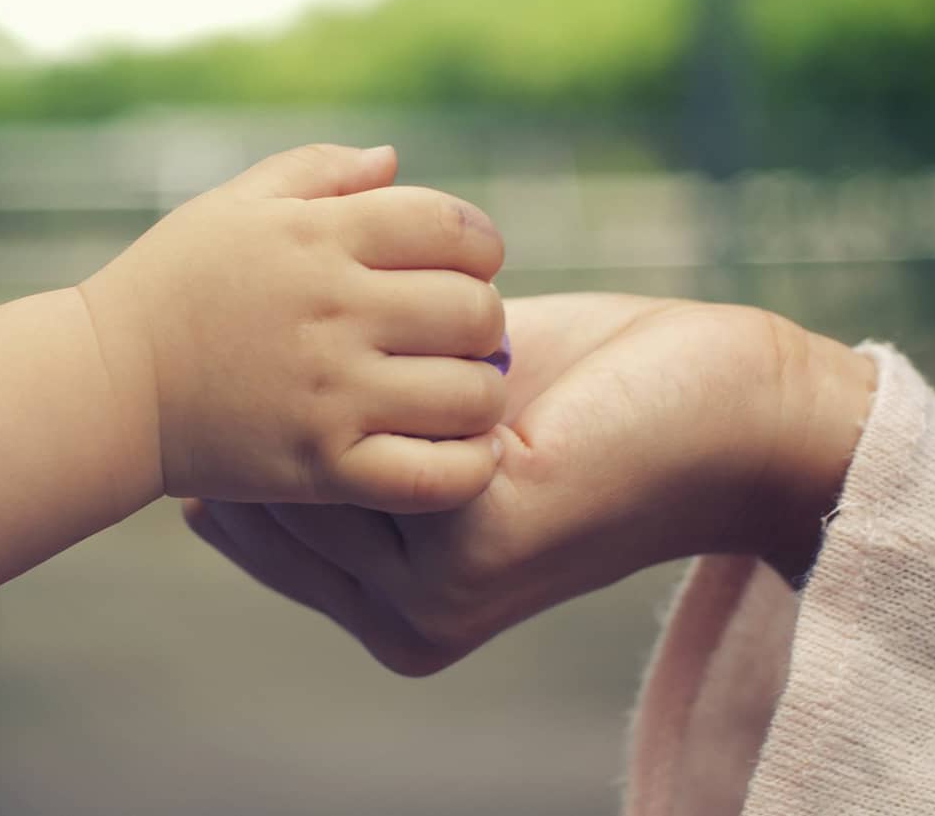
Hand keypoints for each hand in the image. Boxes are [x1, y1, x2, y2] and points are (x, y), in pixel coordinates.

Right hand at [80, 144, 507, 513]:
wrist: (105, 385)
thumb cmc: (173, 285)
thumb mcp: (235, 204)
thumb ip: (319, 171)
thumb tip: (392, 159)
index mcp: (320, 236)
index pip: (453, 229)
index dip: (481, 246)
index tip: (468, 266)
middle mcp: (334, 311)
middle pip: (475, 312)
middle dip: (483, 322)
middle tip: (460, 338)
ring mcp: (331, 394)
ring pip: (471, 395)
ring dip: (481, 394)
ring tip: (459, 395)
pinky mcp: (323, 467)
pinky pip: (435, 478)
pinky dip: (468, 468)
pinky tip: (462, 452)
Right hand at [186, 293, 874, 674]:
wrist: (733, 412)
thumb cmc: (594, 401)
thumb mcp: (450, 430)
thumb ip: (371, 439)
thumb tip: (278, 401)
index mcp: (395, 610)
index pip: (267, 536)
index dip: (234, 445)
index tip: (202, 369)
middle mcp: (406, 622)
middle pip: (272, 511)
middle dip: (243, 415)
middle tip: (211, 332)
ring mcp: (438, 596)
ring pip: (310, 481)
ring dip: (294, 388)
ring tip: (279, 310)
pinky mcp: (475, 542)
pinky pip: (372, 452)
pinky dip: (361, 377)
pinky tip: (355, 318)